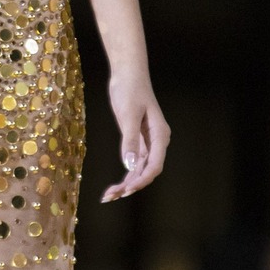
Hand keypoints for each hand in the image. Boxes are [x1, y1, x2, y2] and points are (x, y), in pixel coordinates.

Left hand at [102, 74, 168, 202]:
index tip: (126, 190)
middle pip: (146, 170)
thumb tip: (129, 165)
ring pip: (139, 169)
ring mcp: (147, 142)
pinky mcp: (137, 139)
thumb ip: (130, 140)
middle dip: (131, 185)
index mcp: (160, 135)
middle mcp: (156, 141)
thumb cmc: (130, 89)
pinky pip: (133, 162)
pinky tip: (114, 185)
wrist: (128, 73)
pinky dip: (125, 173)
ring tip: (109, 196)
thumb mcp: (128, 114)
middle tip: (111, 197)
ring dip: (126, 183)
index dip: (141, 180)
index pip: (154, 164)